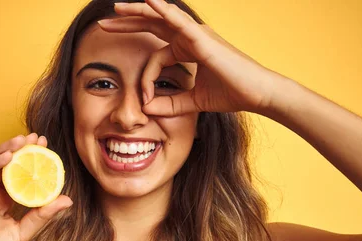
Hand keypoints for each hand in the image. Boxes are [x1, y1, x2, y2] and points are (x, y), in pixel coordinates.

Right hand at [0, 133, 72, 240]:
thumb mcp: (23, 233)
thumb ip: (42, 216)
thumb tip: (68, 200)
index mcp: (3, 199)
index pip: (18, 173)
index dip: (31, 160)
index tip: (46, 147)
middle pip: (4, 164)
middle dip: (20, 149)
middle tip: (37, 138)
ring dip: (6, 150)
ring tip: (23, 141)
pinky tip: (7, 156)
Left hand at [98, 0, 281, 114]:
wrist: (258, 94)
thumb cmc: (232, 94)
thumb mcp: (193, 102)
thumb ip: (171, 104)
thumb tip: (145, 108)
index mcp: (188, 49)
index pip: (155, 55)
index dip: (144, 77)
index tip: (142, 100)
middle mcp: (190, 37)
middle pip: (152, 25)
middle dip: (127, 23)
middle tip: (104, 22)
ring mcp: (196, 34)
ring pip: (161, 18)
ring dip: (137, 12)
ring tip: (116, 8)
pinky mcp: (202, 38)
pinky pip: (178, 21)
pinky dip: (163, 11)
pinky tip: (148, 2)